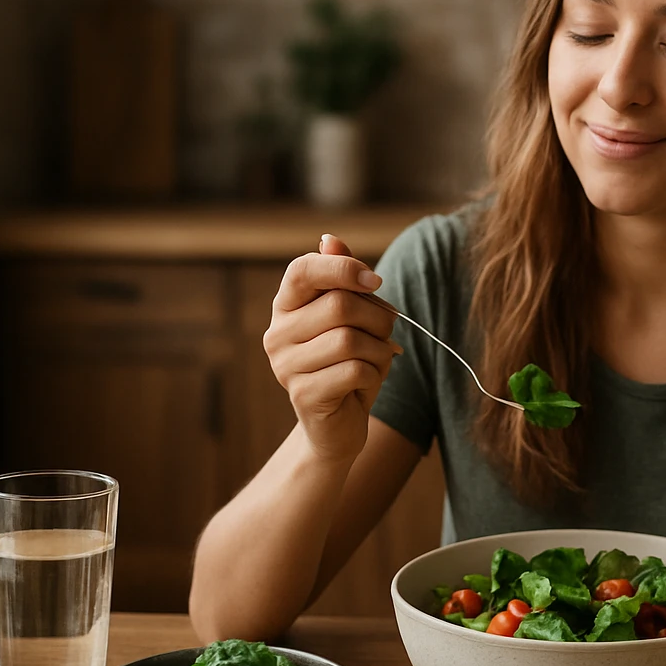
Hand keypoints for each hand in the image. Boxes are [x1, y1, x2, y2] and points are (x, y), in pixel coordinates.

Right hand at [264, 234, 401, 467]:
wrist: (339, 425)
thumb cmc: (349, 363)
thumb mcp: (352, 318)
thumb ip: (342, 279)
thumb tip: (330, 239)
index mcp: (286, 306)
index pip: (303, 270)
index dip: (344, 269)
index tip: (375, 282)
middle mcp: (277, 333)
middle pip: (339, 305)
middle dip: (378, 317)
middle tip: (387, 332)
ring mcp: (286, 366)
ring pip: (350, 339)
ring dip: (379, 349)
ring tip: (376, 360)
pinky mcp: (303, 394)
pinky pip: (354, 370)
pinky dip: (374, 374)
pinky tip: (367, 382)